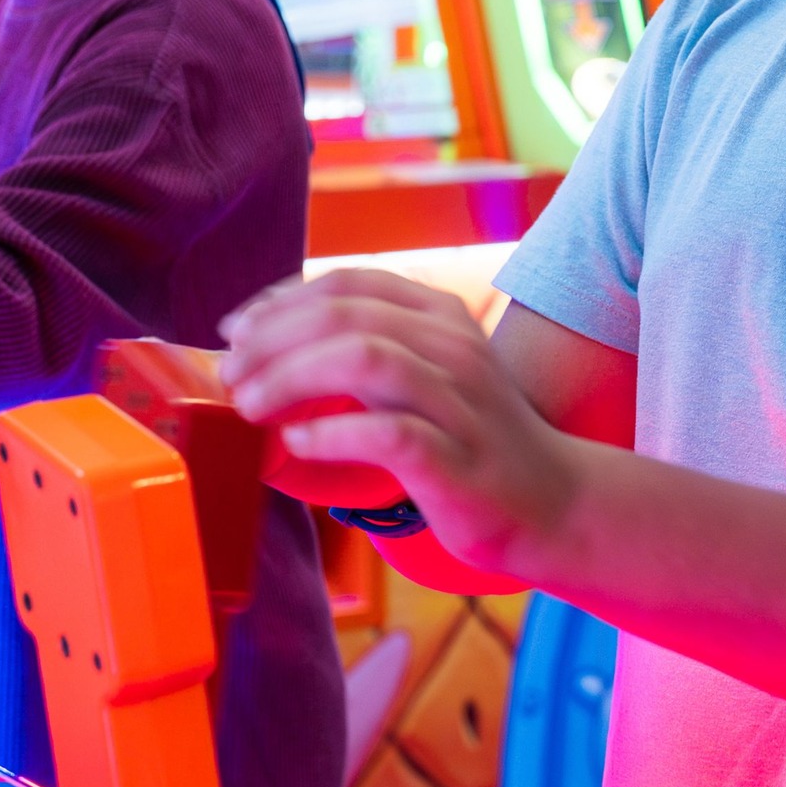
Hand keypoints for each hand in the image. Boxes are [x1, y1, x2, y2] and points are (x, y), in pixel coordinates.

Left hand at [221, 269, 580, 580]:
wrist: (555, 503)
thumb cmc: (471, 442)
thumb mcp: (428, 377)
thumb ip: (367, 354)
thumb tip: (265, 356)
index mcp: (440, 316)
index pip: (348, 283)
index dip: (280, 301)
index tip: (235, 332)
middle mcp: (452, 347)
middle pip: (345, 315)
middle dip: (272, 340)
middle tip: (231, 375)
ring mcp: (458, 402)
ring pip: (364, 358)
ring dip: (291, 378)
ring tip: (251, 406)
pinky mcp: (457, 460)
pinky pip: (388, 433)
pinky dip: (332, 434)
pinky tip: (297, 444)